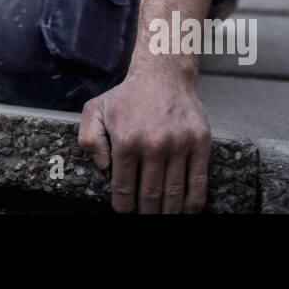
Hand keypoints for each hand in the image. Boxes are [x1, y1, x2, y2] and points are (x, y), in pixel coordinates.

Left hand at [77, 65, 211, 212]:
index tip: (125, 210)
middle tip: (145, 215)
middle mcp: (153, 144)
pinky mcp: (200, 142)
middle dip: (146, 212)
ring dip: (168, 211)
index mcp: (126, 140)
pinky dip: (194, 201)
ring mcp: (179, 144)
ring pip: (174, 192)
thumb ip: (89, 139)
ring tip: (163, 215)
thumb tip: (103, 167)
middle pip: (150, 195)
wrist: (163, 74)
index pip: (124, 187)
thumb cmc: (128, 96)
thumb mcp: (96, 109)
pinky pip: (199, 180)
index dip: (123, 206)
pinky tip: (187, 210)